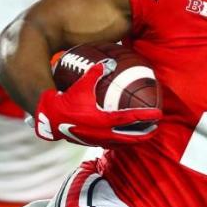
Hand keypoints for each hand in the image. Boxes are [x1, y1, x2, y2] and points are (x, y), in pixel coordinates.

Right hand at [33, 60, 161, 146]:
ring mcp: (96, 139)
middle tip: (155, 129)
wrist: (48, 117)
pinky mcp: (89, 141)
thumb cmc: (66, 100)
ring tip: (143, 136)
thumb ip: (97, 72)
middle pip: (129, 137)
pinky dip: (119, 141)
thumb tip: (109, 62)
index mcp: (103, 119)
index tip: (157, 115)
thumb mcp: (82, 84)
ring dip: (132, 140)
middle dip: (144, 134)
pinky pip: (109, 143)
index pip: (130, 119)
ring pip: (120, 143)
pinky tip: (122, 137)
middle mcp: (102, 133)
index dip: (145, 116)